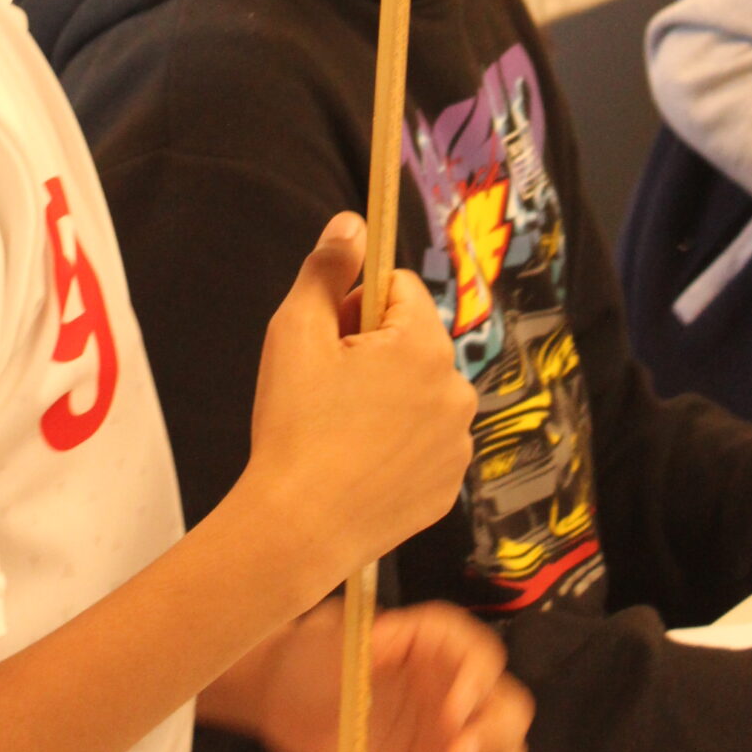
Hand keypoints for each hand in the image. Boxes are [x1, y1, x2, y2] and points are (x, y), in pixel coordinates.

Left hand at [219, 600, 531, 751]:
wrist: (286, 696)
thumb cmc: (312, 655)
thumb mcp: (336, 638)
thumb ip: (367, 638)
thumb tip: (388, 636)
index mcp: (435, 644)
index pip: (480, 655)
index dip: (478, 683)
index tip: (452, 714)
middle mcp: (454, 686)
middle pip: (507, 707)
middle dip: (491, 738)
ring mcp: (449, 732)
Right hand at [244, 215, 474, 592]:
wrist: (299, 528)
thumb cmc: (294, 425)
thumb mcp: (296, 331)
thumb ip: (328, 269)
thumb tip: (352, 222)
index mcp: (423, 343)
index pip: (398, 288)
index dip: (356, 306)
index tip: (329, 340)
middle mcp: (456, 388)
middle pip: (413, 339)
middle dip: (374, 351)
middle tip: (328, 388)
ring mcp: (457, 442)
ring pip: (421, 391)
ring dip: (389, 396)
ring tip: (341, 430)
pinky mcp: (449, 485)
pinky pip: (426, 441)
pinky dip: (398, 443)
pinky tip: (359, 463)